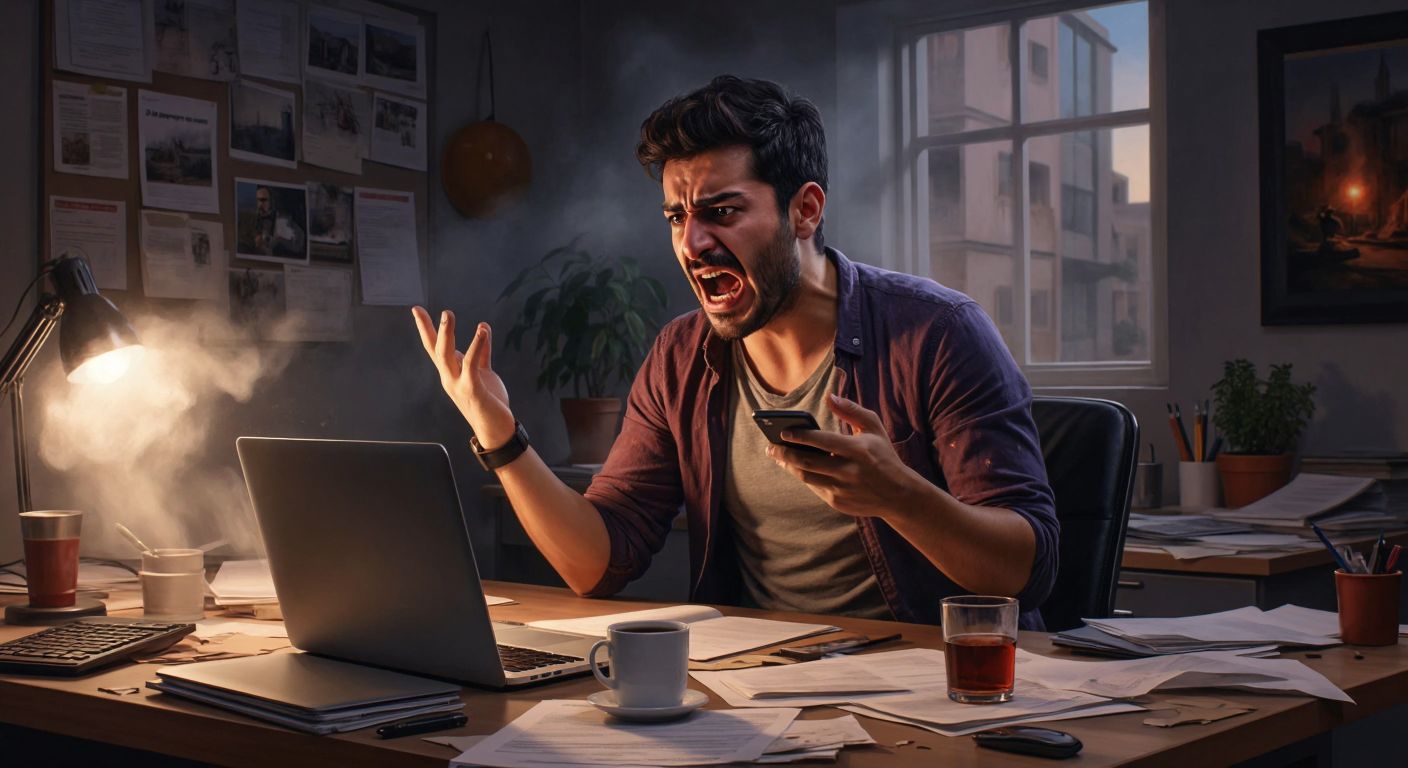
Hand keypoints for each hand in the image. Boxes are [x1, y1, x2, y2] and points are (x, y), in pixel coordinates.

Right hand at [411, 307, 515, 447]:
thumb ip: (482, 354)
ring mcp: (458, 384)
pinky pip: (471, 363)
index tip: (417, 309)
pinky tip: (482, 330)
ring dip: (446, 333)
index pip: (434, 347)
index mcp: (451, 373)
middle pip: (435, 349)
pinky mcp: (472, 389)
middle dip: (430, 328)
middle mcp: (449, 378)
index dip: (425, 328)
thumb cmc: (489, 402)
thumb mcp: (484, 374)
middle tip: (437, 309)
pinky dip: (476, 344)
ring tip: (448, 314)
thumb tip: (482, 330)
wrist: (496, 430)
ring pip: (446, 355)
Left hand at [766, 394, 926, 518]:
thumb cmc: (883, 456)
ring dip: (789, 466)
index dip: (800, 436)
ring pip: (806, 477)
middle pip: (808, 462)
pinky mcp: (838, 503)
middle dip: (784, 453)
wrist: (899, 495)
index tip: (783, 432)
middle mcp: (849, 471)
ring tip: (778, 457)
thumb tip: (829, 396)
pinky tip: (796, 467)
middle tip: (771, 447)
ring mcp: (842, 489)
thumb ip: (851, 410)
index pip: (823, 441)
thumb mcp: (873, 428)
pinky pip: (814, 487)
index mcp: (858, 450)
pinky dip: (803, 476)